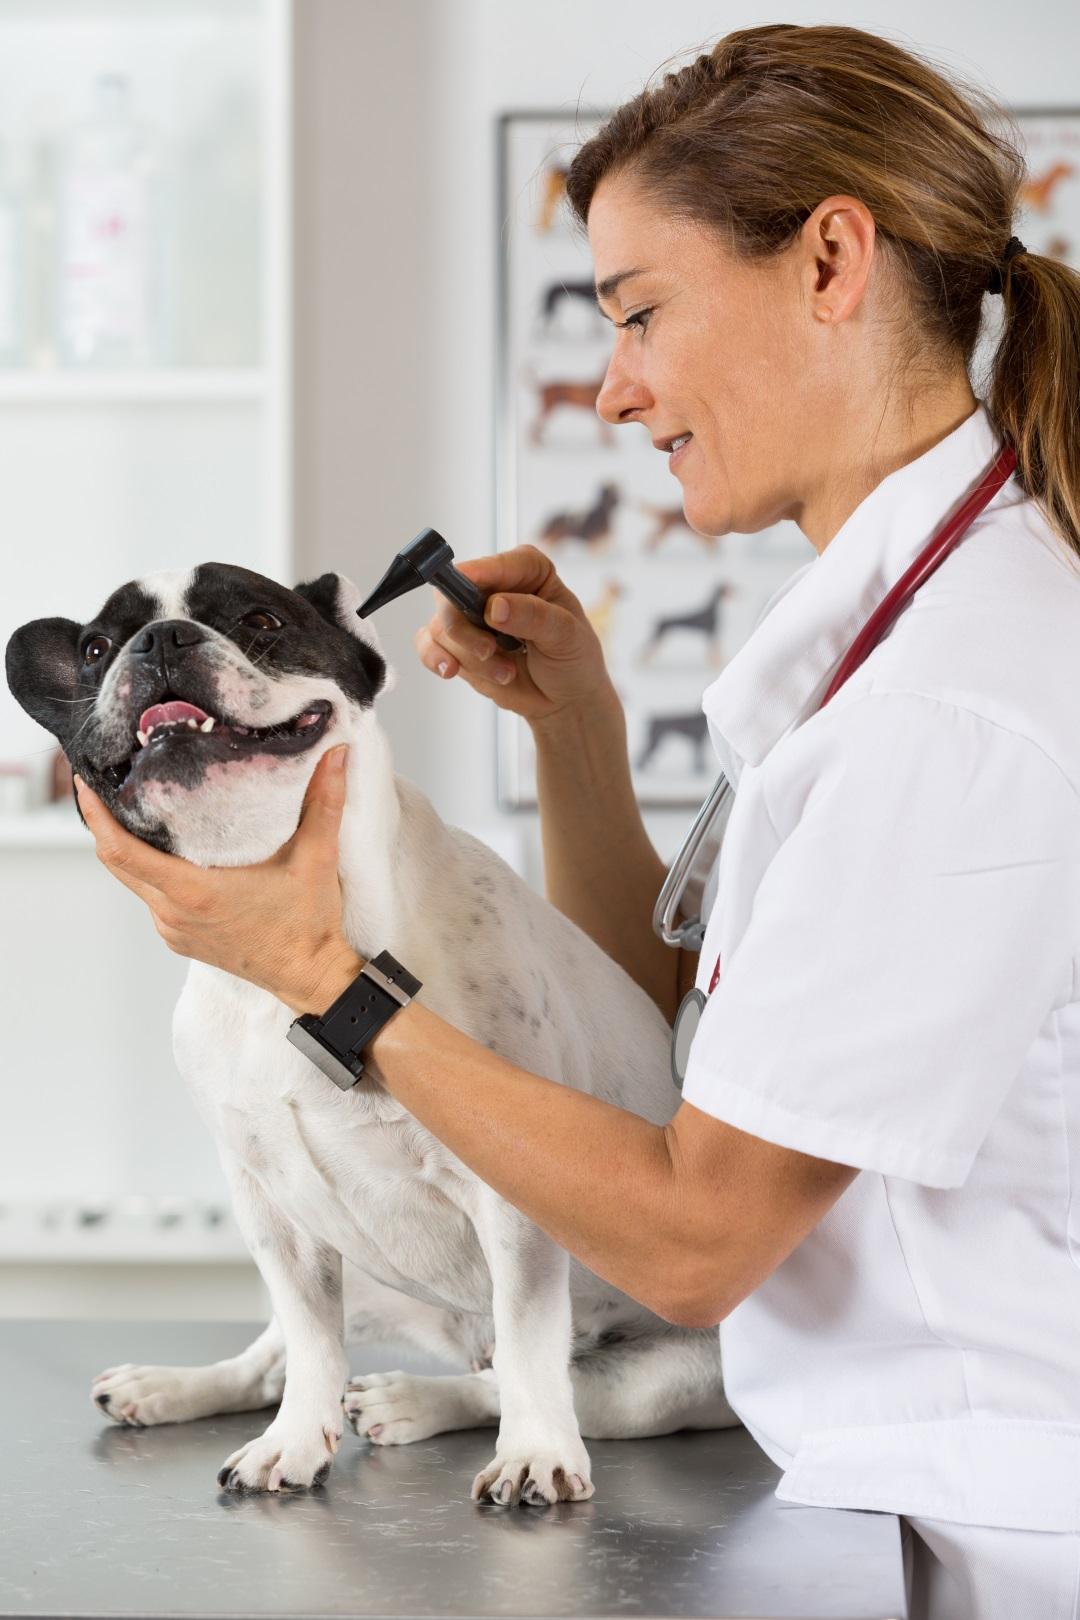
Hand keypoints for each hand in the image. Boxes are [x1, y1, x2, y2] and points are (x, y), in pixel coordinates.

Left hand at [73, 745, 359, 1014]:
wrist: (310, 975)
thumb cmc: (309, 924)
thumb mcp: (317, 857)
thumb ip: (325, 801)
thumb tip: (336, 753)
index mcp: (194, 890)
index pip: (120, 851)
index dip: (96, 816)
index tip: (86, 783)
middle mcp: (173, 912)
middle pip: (115, 862)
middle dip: (102, 822)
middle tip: (103, 781)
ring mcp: (173, 928)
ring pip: (133, 880)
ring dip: (127, 847)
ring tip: (133, 807)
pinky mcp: (180, 938)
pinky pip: (151, 898)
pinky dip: (149, 871)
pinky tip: (166, 849)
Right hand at [413, 544, 616, 725]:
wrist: (565, 700)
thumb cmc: (574, 659)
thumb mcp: (566, 635)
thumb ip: (533, 616)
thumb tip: (495, 607)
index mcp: (526, 571)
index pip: (494, 565)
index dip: (476, 576)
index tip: (469, 595)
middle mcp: (493, 587)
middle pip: (452, 594)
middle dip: (465, 629)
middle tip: (489, 651)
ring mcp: (471, 616)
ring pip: (442, 626)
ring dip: (468, 656)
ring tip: (504, 673)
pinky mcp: (457, 644)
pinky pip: (428, 645)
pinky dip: (436, 659)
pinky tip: (451, 670)